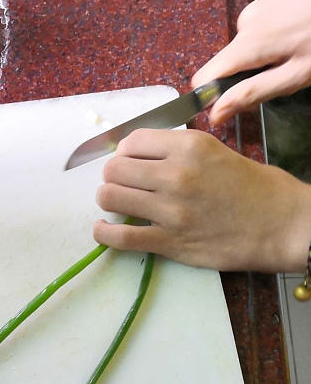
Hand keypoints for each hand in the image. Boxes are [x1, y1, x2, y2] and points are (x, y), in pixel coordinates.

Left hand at [93, 128, 310, 272]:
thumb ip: (178, 152)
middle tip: (123, 185)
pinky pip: (121, 237)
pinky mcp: (169, 242)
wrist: (280, 225)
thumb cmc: (254, 187)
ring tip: (117, 205)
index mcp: (189, 147)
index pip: (131, 141)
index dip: (124, 153)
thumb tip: (140, 156)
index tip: (128, 162)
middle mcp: (176, 175)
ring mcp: (171, 211)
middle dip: (113, 177)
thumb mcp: (217, 152)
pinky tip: (103, 229)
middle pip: (115, 169)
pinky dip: (104, 234)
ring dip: (108, 201)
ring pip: (111, 198)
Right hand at [193, 0, 310, 123]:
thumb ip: (252, 93)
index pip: (202, 78)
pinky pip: (257, 32)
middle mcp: (245, 23)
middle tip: (282, 75)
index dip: (211, 97)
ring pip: (244, 49)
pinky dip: (271, 43)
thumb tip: (216, 113)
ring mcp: (257, 8)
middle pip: (227, 65)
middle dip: (248, 77)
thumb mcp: (295, 76)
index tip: (232, 105)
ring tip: (293, 54)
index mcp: (248, 44)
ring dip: (262, 60)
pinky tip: (294, 39)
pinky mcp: (268, 2)